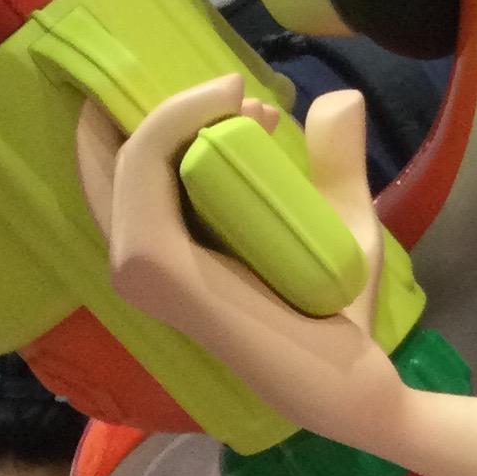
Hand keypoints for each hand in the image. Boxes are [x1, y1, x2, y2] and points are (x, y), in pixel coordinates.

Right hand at [84, 78, 406, 457]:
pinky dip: (173, 125)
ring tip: (249, 102)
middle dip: (172, 106)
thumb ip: (334, 163)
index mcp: (162, 255)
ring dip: (181, 112)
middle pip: (120, 158)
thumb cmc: (340, 315)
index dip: (156, 118)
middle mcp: (138, 267)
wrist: (359, 379)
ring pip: (131, 160)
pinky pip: (143, 177)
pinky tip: (228, 105)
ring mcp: (141, 271)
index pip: (117, 175)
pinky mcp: (158, 270)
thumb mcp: (339, 218)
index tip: (243, 99)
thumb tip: (340, 98)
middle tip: (247, 96)